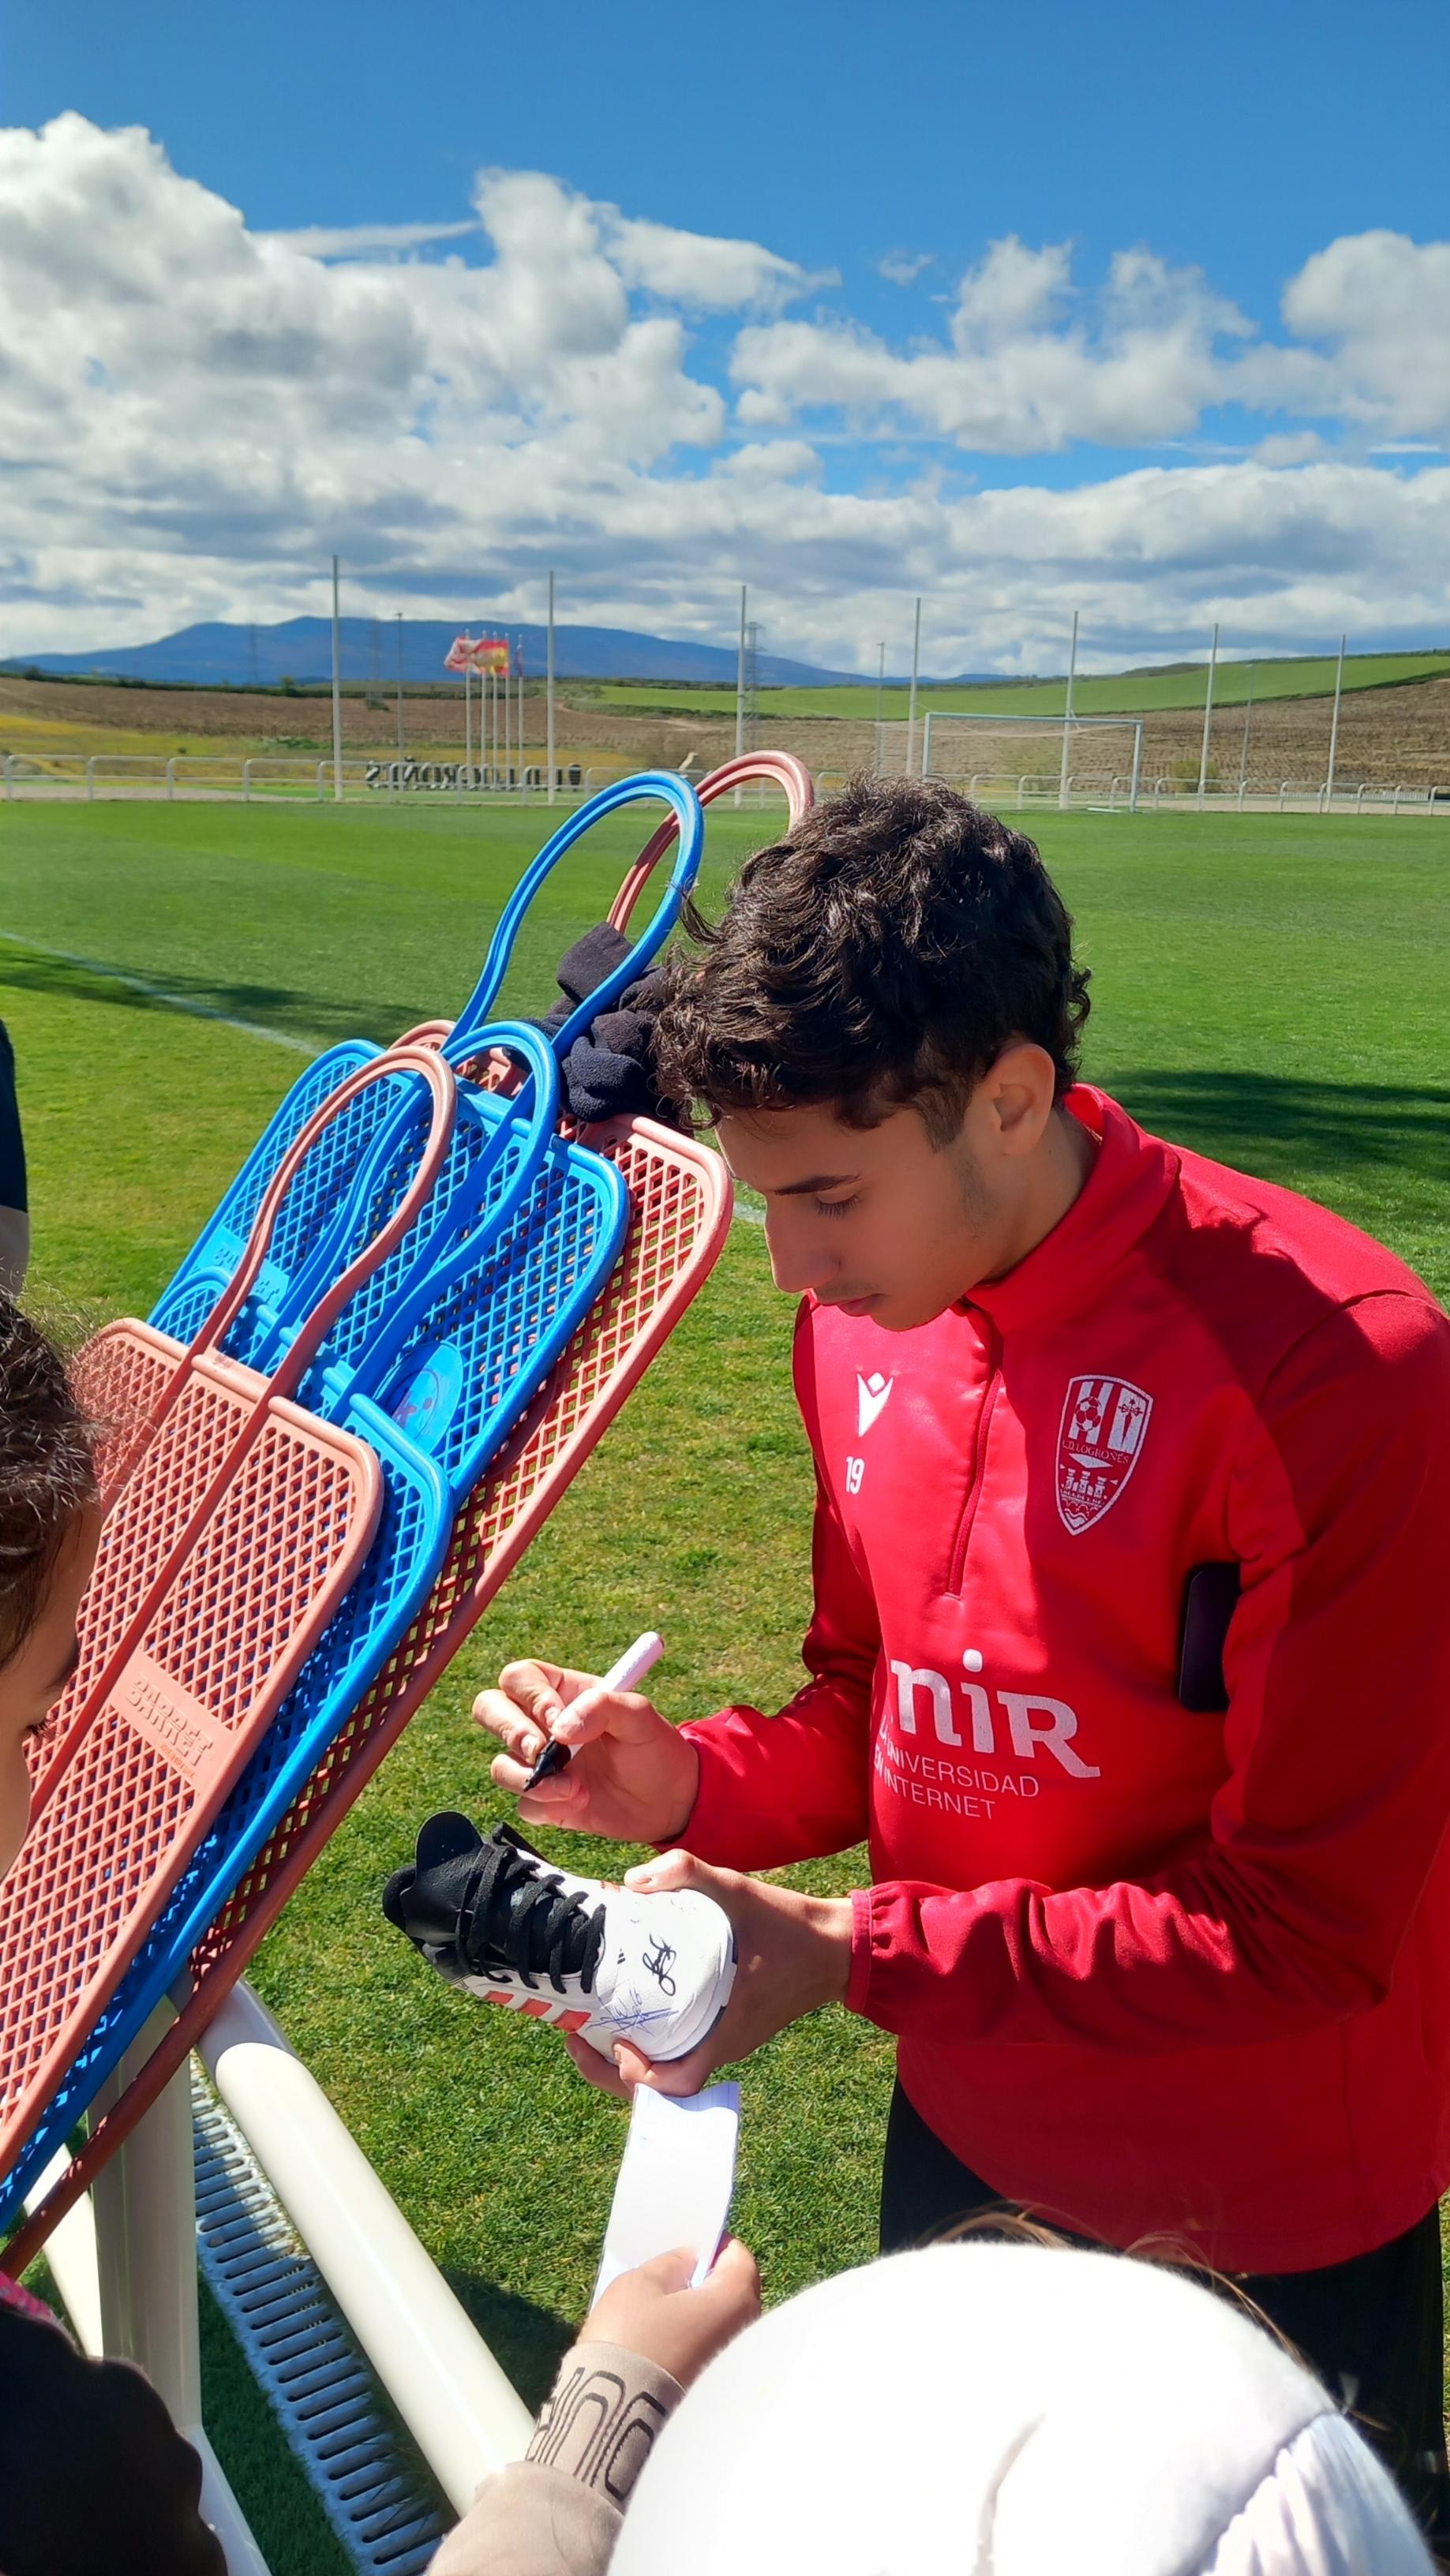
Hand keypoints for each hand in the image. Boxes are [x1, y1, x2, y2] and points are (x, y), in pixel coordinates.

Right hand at [473, 1659, 698, 1843]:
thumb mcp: (640, 1716)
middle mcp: (541, 1724)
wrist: (670, 1801)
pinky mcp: (544, 1801)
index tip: (558, 1722)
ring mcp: (539, 1764)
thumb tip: (559, 1729)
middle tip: (539, 1750)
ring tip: (573, 1787)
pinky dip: (546, 1805)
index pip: (520, 1678)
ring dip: (530, 1778)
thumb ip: (603, 1706)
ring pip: (499, 1764)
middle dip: (508, 1730)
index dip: (530, 1697)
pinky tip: (581, 1802)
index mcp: (562, 1692)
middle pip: (489, 1709)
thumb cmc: (654, 1748)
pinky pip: (522, 1803)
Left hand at [562, 1849, 853, 2101]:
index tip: (613, 2041)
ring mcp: (727, 2040)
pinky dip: (654, 2041)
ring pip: (669, 2068)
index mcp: (727, 2033)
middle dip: (611, 2070)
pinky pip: (684, 2049)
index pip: (675, 2085)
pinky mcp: (731, 2027)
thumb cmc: (789, 1926)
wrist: (839, 1945)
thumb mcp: (738, 1889)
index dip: (635, 2075)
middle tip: (576, 2035)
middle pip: (660, 2085)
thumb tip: (630, 1880)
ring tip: (592, 2022)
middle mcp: (724, 2046)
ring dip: (629, 2056)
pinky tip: (633, 2006)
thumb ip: (687, 1873)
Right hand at [580, 2239, 760, 2388]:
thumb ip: (671, 2263)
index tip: (691, 2241)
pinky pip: (709, 2347)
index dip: (715, 2244)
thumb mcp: (641, 2283)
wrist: (612, 2413)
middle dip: (708, 2277)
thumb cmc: (629, 2339)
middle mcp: (743, 2334)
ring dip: (699, 2308)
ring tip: (662, 2302)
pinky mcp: (712, 2389)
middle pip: (734, 2290)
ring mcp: (730, 2366)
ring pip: (720, 2322)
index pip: (739, 2257)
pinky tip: (662, 2333)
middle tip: (675, 2269)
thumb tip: (689, 2260)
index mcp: (733, 2300)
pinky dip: (692, 2334)